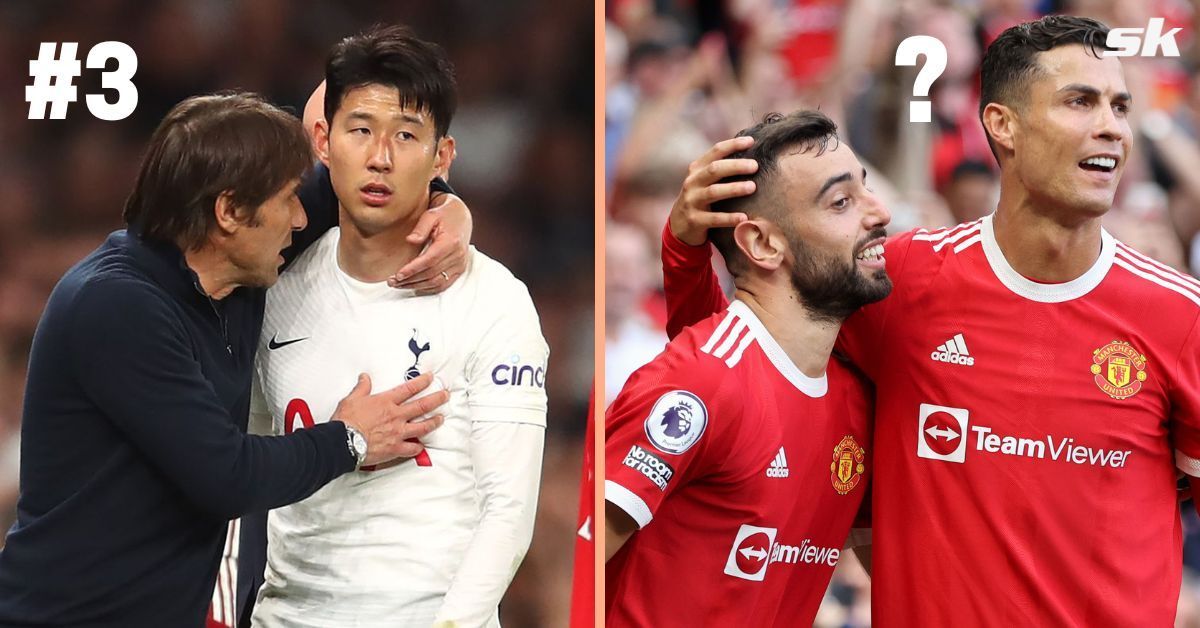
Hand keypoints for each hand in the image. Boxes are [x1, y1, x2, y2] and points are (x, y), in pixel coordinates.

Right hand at [333, 372, 448, 466]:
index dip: (422, 382)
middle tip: (446, 395)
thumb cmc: (346, 421)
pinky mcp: (395, 448)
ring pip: (422, 427)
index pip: (409, 388)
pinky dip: (418, 448)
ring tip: (441, 418)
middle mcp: (396, 416)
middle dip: (436, 399)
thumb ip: (362, 387)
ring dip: (434, 422)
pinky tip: (422, 446)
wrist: (343, 441)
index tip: (431, 378)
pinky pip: (412, 448)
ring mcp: (398, 433)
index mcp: (386, 402)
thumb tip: (365, 377)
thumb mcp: (352, 399)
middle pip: (422, 405)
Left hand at [388, 193, 472, 293]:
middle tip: (392, 282)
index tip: (398, 275)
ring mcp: (460, 264)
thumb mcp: (431, 215)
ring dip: (417, 286)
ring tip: (400, 285)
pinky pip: (444, 284)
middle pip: (432, 274)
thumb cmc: (445, 214)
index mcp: (451, 242)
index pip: (430, 261)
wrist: (461, 217)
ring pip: (437, 282)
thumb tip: (410, 240)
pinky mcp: (460, 269)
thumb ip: (421, 228)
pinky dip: (429, 288)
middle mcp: (458, 255)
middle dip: (410, 280)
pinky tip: (415, 286)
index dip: (413, 270)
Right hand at [668, 136, 756, 245]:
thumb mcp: (704, 181)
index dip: (733, 145)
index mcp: (697, 169)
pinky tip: (744, 218)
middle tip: (755, 166)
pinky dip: (729, 218)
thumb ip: (720, 169)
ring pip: (713, 192)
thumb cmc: (700, 199)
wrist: (679, 227)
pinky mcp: (694, 221)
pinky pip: (713, 218)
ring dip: (734, 188)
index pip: (715, 151)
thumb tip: (751, 154)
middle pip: (714, 169)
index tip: (751, 141)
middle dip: (735, 166)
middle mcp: (692, 182)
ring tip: (752, 187)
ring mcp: (692, 201)